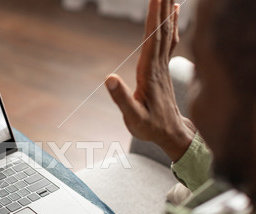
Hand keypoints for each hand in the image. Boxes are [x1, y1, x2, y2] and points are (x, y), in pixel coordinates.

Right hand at [105, 0, 195, 161]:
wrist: (171, 133)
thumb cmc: (150, 126)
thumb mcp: (133, 117)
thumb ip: (121, 98)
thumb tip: (108, 78)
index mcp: (149, 73)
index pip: (152, 40)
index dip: (154, 19)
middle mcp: (158, 66)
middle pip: (161, 31)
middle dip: (160, 8)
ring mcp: (163, 66)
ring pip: (166, 34)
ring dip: (166, 13)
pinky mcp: (164, 69)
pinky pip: (169, 41)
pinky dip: (172, 25)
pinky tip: (173, 14)